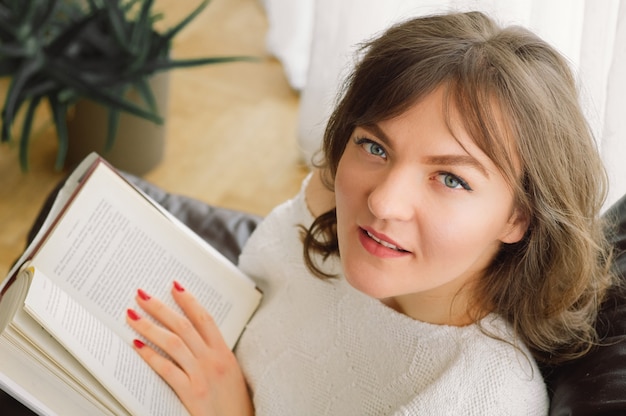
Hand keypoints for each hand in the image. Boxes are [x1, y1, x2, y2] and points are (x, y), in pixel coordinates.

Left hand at [126, 281, 253, 415]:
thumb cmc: (235, 404)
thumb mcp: (231, 373)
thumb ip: (215, 355)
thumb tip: (192, 339)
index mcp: (225, 353)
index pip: (205, 318)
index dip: (189, 300)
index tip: (174, 286)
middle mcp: (214, 360)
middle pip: (184, 326)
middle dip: (160, 308)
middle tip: (142, 295)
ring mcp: (202, 375)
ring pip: (172, 342)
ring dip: (149, 327)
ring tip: (132, 316)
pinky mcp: (192, 392)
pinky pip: (167, 369)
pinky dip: (150, 356)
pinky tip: (137, 346)